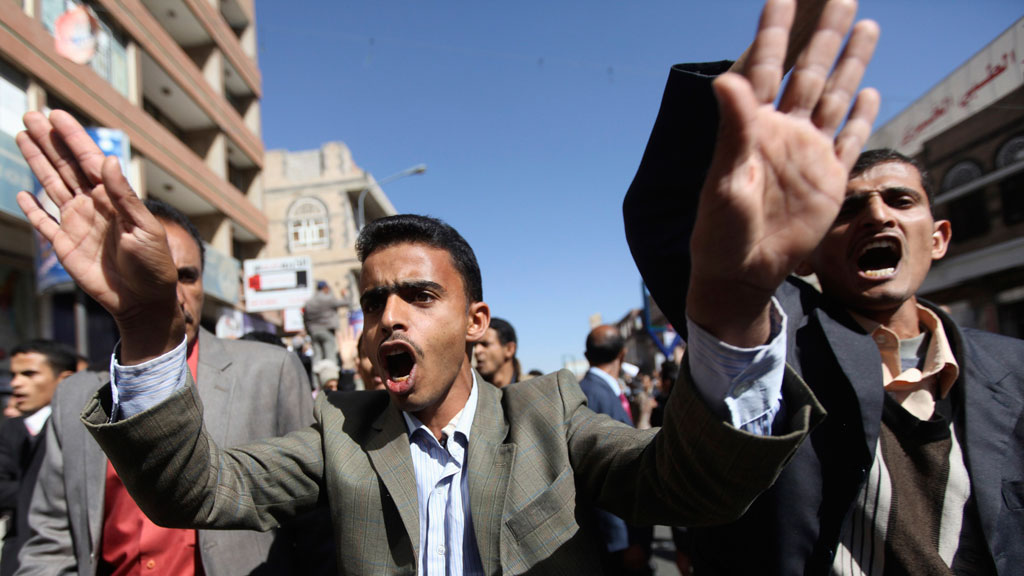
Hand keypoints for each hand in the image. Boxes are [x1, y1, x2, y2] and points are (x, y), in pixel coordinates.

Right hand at [16, 111, 183, 361]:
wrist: (144, 301)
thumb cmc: (154, 265)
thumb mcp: (144, 228)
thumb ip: (124, 196)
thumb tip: (108, 160)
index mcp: (113, 198)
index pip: (88, 160)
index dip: (72, 137)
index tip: (55, 115)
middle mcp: (93, 205)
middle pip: (65, 166)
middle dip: (49, 141)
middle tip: (30, 114)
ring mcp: (77, 224)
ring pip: (51, 186)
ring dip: (38, 162)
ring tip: (23, 136)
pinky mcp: (65, 246)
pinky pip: (44, 222)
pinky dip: (33, 209)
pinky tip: (22, 193)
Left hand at [688, 0, 879, 346]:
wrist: (743, 272)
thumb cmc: (721, 230)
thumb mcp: (724, 180)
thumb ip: (732, 129)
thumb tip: (725, 76)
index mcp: (753, 127)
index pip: (765, 66)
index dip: (775, 29)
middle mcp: (783, 132)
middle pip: (810, 71)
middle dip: (825, 33)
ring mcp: (807, 154)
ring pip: (834, 97)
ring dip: (850, 63)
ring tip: (867, 26)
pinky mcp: (827, 179)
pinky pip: (848, 140)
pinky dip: (860, 116)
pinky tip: (868, 89)